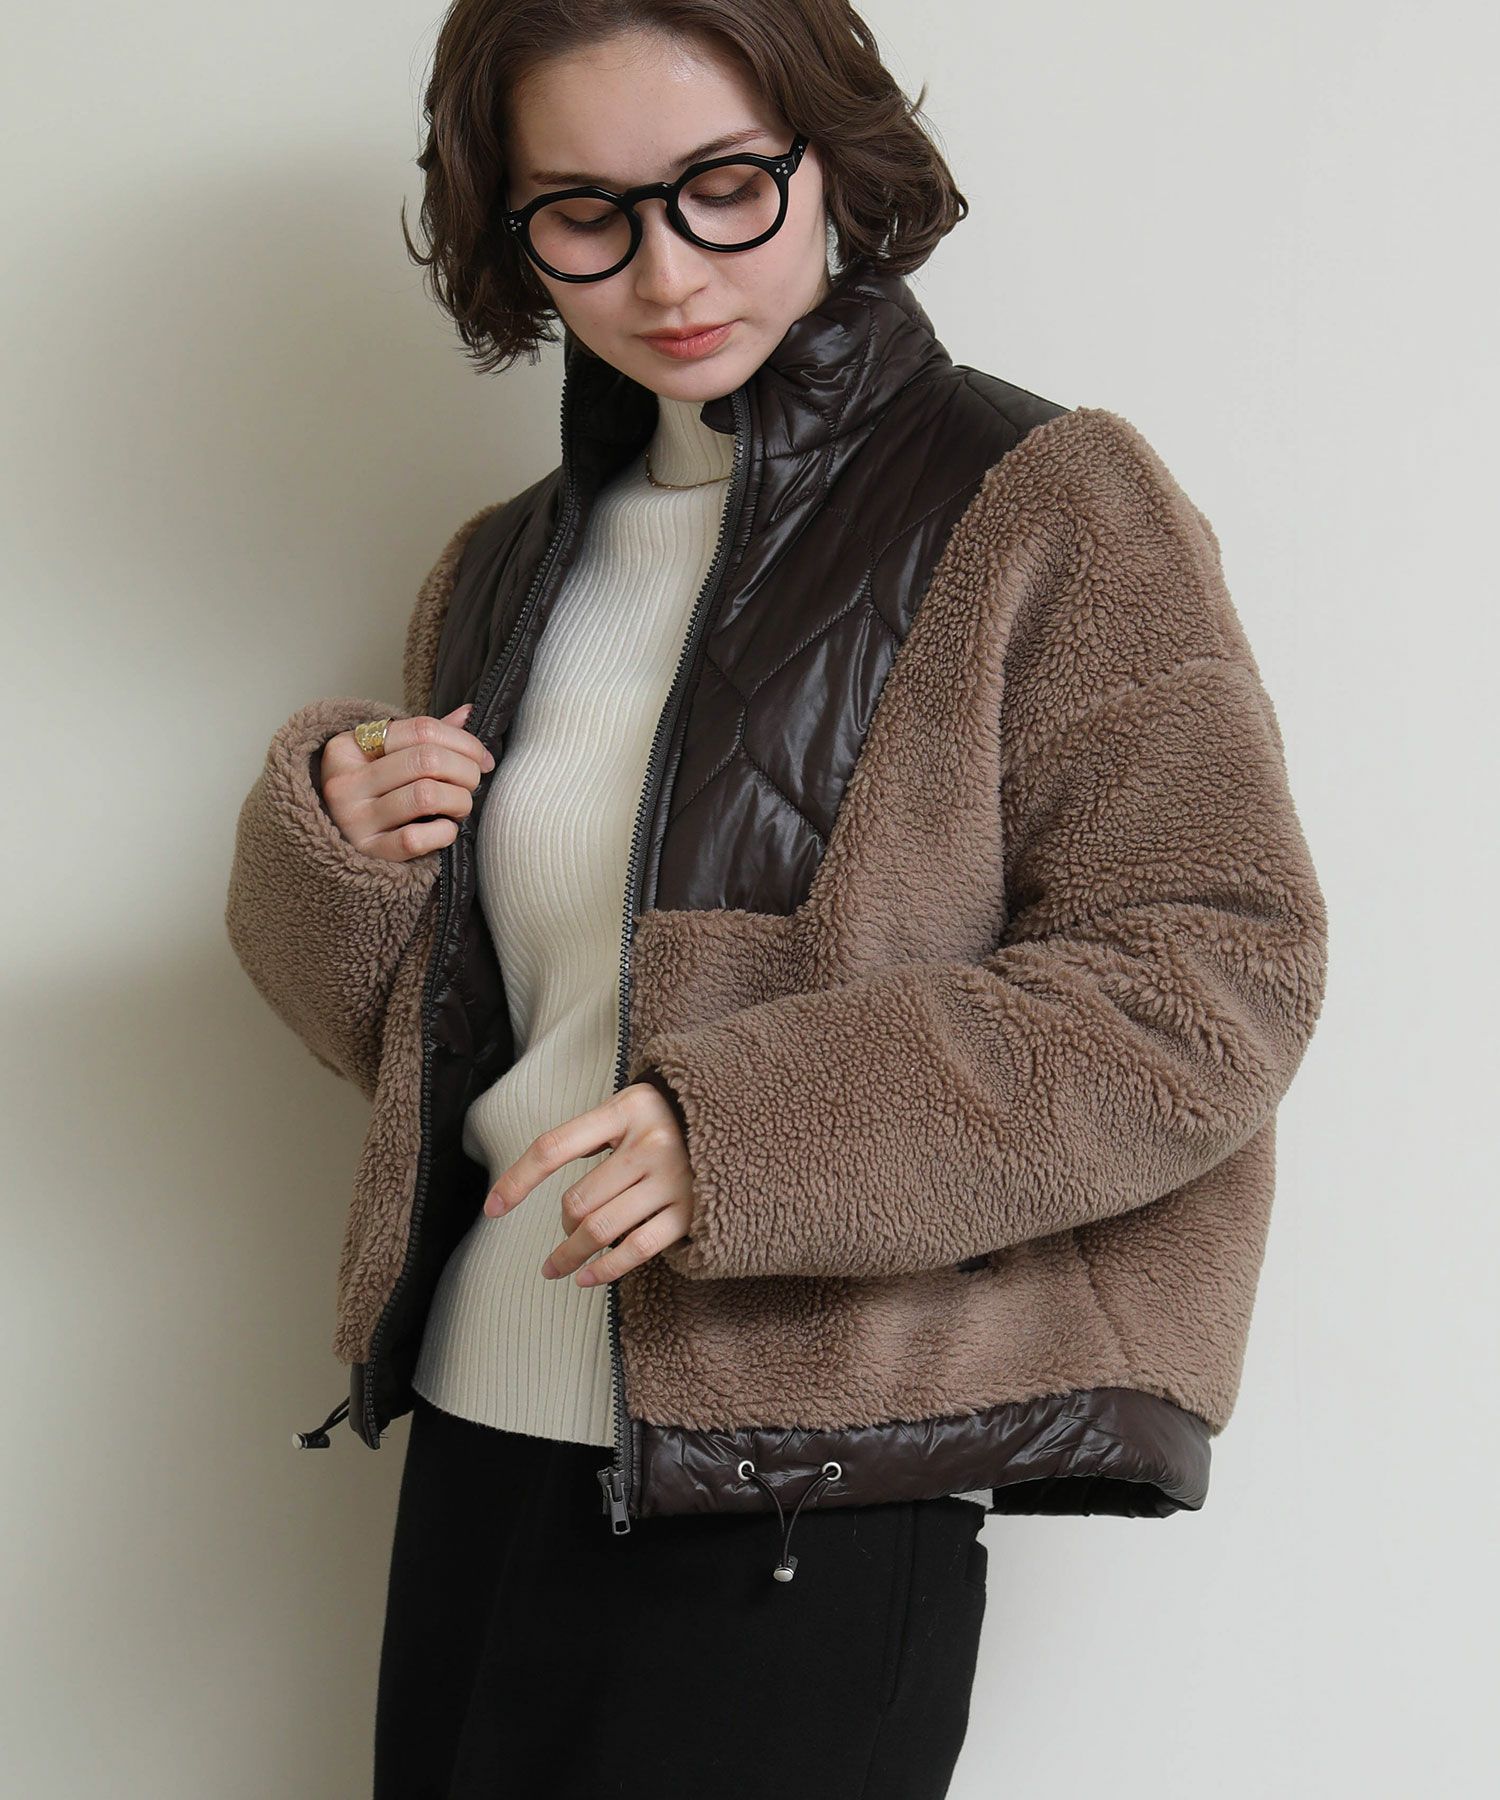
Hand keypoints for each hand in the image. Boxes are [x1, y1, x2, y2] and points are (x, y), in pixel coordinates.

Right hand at [319, 702, 494, 861]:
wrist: (336, 843)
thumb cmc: (373, 793)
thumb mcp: (386, 758)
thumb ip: (426, 736)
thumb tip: (470, 712)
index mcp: (349, 747)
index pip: (421, 729)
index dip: (463, 741)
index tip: (482, 758)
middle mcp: (346, 782)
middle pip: (427, 760)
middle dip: (465, 770)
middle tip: (472, 782)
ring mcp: (353, 820)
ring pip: (426, 795)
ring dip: (459, 800)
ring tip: (460, 805)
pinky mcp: (367, 853)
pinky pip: (415, 839)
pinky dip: (444, 833)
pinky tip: (446, 829)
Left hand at [482, 1082, 693, 1286]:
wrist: (738, 1122)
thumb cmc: (665, 1121)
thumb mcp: (628, 1110)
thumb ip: (590, 1135)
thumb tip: (533, 1173)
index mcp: (624, 1111)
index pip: (554, 1147)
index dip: (517, 1180)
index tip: (492, 1209)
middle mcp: (649, 1143)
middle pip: (578, 1200)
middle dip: (562, 1224)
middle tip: (566, 1230)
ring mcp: (672, 1180)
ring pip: (600, 1228)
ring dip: (572, 1253)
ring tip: (560, 1264)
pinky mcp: (689, 1212)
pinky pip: (636, 1249)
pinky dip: (604, 1269)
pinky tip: (585, 1278)